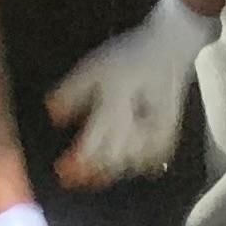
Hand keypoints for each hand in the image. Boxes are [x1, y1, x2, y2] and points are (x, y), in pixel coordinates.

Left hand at [47, 0, 217, 187]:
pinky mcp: (170, 132)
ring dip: (112, 170)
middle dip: (92, 171)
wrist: (170, 47)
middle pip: (112, 159)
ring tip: (96, 174)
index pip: (94, 143)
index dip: (78, 161)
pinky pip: (153, 158)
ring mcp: (157, 130)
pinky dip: (138, 164)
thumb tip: (54, 117)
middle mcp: (137, 123)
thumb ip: (72, 92)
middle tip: (75, 178)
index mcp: (115, 106)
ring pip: (132, 162)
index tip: (62, 171)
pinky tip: (126, 165)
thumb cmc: (126, 56)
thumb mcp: (92, 68)